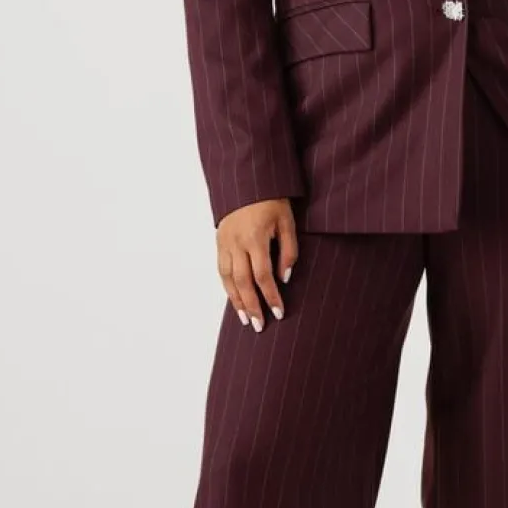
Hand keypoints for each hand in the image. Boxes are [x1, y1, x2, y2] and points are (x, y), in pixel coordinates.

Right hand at [216, 198, 297, 331]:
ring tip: (245, 319)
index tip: (279, 312)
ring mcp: (224, 242)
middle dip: (252, 306)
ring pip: (227, 278)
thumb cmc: (272, 200)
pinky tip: (235, 299)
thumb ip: (288, 251)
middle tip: (259, 326)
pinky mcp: (219, 241)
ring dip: (236, 301)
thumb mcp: (287, 222)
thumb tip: (284, 278)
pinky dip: (227, 287)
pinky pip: (221, 270)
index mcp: (255, 238)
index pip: (263, 276)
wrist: (247, 182)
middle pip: (243, 282)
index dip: (271, 296)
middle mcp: (236, 243)